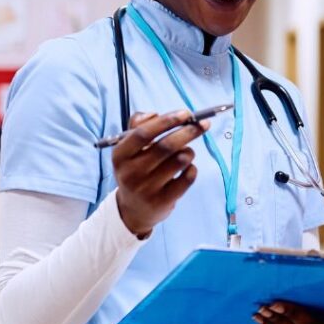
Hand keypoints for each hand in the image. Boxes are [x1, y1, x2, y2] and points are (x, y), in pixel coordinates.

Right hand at [113, 110, 208, 237]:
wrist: (134, 210)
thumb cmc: (135, 169)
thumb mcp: (129, 149)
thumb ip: (138, 125)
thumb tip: (155, 114)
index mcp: (120, 155)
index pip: (143, 133)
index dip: (166, 121)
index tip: (186, 113)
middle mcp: (131, 172)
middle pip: (166, 146)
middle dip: (189, 131)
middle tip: (203, 124)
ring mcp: (147, 189)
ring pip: (180, 160)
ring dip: (190, 151)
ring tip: (187, 151)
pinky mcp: (163, 201)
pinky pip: (188, 178)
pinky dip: (193, 168)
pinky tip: (187, 167)